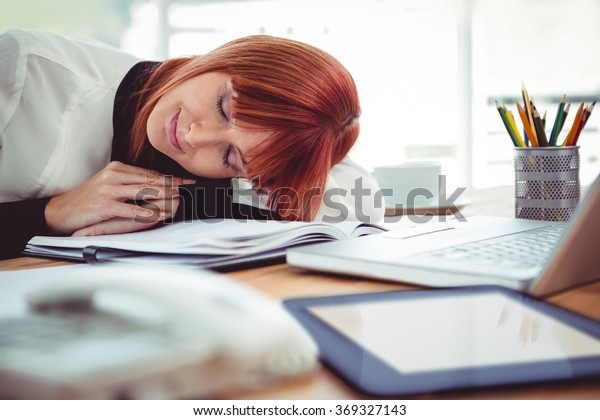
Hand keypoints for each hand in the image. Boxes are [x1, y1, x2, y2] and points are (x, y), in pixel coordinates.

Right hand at [45, 161, 194, 234]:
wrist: (63, 209)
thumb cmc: (89, 198)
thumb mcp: (110, 184)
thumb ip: (130, 183)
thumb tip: (156, 185)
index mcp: (118, 168)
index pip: (150, 172)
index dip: (170, 177)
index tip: (187, 180)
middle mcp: (115, 175)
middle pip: (150, 179)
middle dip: (172, 184)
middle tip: (189, 188)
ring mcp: (109, 189)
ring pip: (142, 191)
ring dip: (163, 195)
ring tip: (179, 199)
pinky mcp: (104, 204)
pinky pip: (129, 209)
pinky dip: (145, 212)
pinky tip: (157, 215)